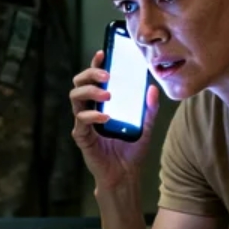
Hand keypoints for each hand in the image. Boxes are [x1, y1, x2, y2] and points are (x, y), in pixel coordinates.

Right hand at [70, 50, 160, 191]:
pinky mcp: (82, 137)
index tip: (103, 53)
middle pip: (79, 83)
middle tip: (107, 76)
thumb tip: (153, 89)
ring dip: (90, 92)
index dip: (96, 64)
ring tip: (106, 95)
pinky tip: (106, 118)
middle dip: (90, 74)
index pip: (94, 79)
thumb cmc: (131, 151)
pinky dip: (92, 116)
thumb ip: (149, 109)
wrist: (125, 174)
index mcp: (101, 104)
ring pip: (75, 98)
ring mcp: (83, 123)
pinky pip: (81, 121)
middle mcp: (89, 110)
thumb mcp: (145, 126)